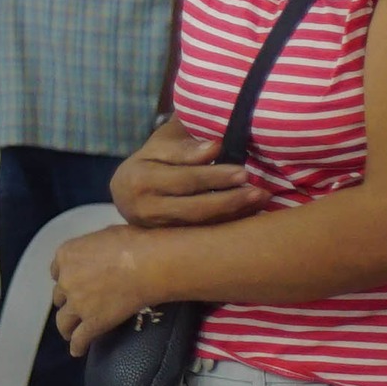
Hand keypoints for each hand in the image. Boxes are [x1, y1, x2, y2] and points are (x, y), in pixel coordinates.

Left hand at [50, 224, 152, 356]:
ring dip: (66, 327)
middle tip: (77, 306)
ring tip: (70, 332)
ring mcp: (77, 304)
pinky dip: (77, 346)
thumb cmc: (131, 242)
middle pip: (59, 296)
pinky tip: (78, 351)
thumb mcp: (103, 235)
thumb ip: (92, 248)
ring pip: (63, 321)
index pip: (56, 271)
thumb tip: (99, 253)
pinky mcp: (92, 323)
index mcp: (66, 254)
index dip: (65, 278)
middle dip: (67, 301)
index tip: (72, 284)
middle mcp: (65, 280)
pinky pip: (79, 339)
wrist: (146, 264)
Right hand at [111, 119, 267, 227]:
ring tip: (260, 199)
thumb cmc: (152, 158)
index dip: (213, 175)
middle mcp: (144, 207)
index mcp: (139, 177)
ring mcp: (156, 228)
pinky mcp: (167, 241)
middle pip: (193, 206)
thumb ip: (185, 146)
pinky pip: (201, 234)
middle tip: (257, 188)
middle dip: (228, 198)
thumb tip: (215, 147)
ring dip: (232, 213)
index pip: (182, 178)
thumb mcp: (161, 144)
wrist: (126, 191)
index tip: (243, 171)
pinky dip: (227, 223)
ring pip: (199, 224)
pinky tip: (250, 212)